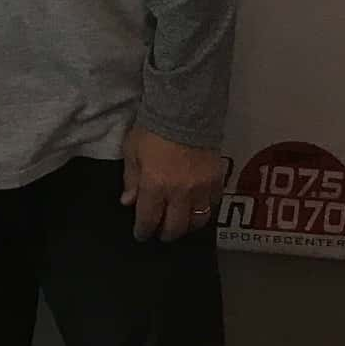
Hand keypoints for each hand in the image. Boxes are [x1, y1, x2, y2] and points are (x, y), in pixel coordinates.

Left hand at [119, 123, 224, 241]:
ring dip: (187, 226)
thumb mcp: (132, 151)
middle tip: (161, 233)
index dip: (144, 230)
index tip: (141, 234)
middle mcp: (179, 193)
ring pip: (197, 221)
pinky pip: (212, 205)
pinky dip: (204, 211)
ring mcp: (201, 188)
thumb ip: (131, 179)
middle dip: (166, 233)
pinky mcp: (216, 180)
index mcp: (155, 185)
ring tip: (180, 224)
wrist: (184, 110)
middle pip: (175, 226)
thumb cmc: (152, 129)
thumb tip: (128, 201)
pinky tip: (197, 209)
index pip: (149, 219)